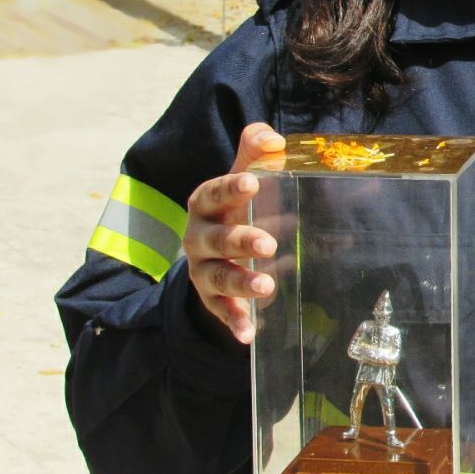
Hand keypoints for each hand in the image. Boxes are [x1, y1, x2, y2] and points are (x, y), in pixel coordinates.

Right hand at [183, 122, 285, 343]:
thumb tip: (275, 138)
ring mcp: (203, 270)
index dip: (230, 187)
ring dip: (240, 282)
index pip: (213, 192)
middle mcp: (199, 237)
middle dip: (239, 240)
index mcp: (206, 203)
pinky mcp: (212, 298)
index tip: (252, 182)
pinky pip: (221, 311)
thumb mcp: (245, 176)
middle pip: (215, 238)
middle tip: (268, 242)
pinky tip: (248, 334)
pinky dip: (234, 321)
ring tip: (266, 285)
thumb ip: (257, 151)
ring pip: (216, 276)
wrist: (219, 249)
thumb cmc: (239, 205)